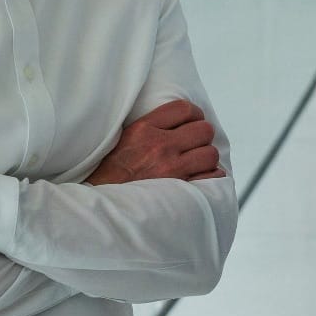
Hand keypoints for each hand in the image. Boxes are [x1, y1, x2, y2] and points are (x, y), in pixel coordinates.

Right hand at [87, 99, 225, 184]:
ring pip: (210, 154)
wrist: (103, 206)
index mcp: (144, 129)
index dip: (194, 115)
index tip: (191, 124)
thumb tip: (175, 122)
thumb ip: (148, 128)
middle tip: (194, 146)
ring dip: (206, 159)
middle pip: (204, 130)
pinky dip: (210, 178)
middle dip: (201, 137)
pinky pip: (212, 178)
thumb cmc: (109, 175)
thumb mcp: (121, 140)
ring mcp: (172, 169)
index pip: (184, 109)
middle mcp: (160, 146)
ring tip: (196, 164)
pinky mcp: (180, 191)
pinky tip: (199, 179)